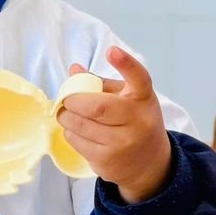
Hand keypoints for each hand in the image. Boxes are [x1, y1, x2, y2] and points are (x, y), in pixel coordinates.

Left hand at [56, 46, 171, 203]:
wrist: (149, 163)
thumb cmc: (135, 121)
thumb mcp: (127, 98)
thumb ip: (100, 83)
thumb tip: (74, 70)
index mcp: (143, 99)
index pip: (139, 78)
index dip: (125, 64)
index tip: (112, 51)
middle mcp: (137, 121)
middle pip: (95, 106)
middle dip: (72, 101)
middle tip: (67, 99)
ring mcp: (122, 143)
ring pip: (80, 125)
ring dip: (66, 116)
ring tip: (68, 113)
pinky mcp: (107, 161)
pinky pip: (76, 141)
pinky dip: (70, 132)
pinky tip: (77, 131)